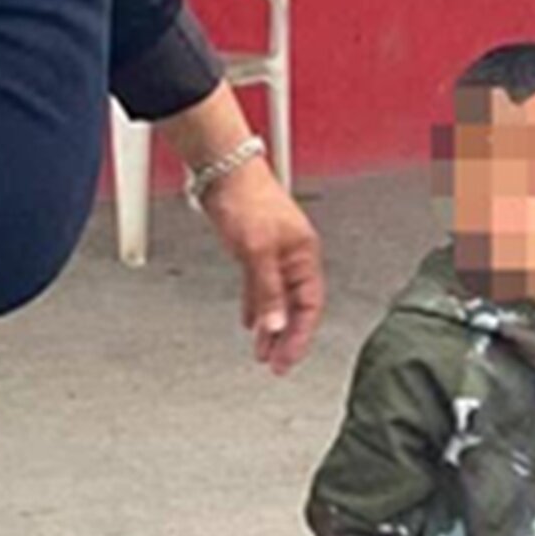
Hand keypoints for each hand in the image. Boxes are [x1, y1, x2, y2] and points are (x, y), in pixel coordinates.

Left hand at [202, 157, 325, 371]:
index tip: (287, 360)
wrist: (224, 172)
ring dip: (270, 326)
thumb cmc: (247, 199)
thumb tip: (275, 324)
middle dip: (286, 337)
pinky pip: (261, 287)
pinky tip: (250, 321)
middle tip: (274, 363)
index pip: (310, 306)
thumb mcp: (257, 251)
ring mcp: (273, 254)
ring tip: (261, 350)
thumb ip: (267, 290)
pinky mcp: (254, 250)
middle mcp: (293, 256)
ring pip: (277, 300)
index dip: (300, 336)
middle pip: (295, 307)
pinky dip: (257, 306)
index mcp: (304, 255)